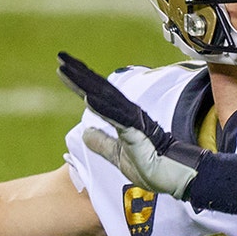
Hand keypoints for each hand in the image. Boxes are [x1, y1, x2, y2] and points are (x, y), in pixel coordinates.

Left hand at [56, 52, 236, 214]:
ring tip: (67, 67)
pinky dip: (101, 105)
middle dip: (78, 73)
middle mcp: (127, 114)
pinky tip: (87, 95)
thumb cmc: (152, 169)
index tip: (63, 69)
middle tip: (61, 56)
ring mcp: (132, 120)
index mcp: (123, 119)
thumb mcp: (118, 157)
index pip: (97, 97)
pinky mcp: (136, 131)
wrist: (175, 179)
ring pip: (104, 97)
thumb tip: (85, 132)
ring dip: (84, 82)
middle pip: (98, 90)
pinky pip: (116, 116)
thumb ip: (103, 144)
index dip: (79, 83)